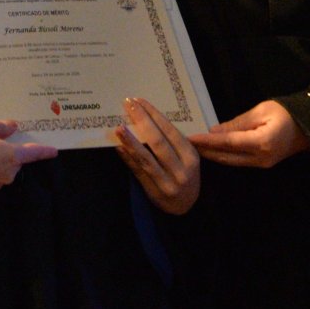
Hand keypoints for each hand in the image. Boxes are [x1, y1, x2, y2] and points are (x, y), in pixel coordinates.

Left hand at [109, 96, 199, 214]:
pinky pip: (139, 172)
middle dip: (142, 121)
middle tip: (128, 105)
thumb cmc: (185, 175)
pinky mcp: (155, 192)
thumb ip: (173, 143)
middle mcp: (181, 169)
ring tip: (118, 127)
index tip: (140, 102)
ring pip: (146, 158)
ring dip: (131, 141)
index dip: (154, 115)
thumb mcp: (187, 159)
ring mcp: (168, 182)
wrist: (186, 207)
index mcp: (191, 156)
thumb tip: (147, 119)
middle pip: (158, 142)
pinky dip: (128, 158)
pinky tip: (119, 147)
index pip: (170, 131)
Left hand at [188, 99, 308, 168]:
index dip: (208, 141)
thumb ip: (237, 123)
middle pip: (227, 157)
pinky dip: (225, 157)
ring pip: (232, 162)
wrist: (308, 127)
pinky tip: (213, 152)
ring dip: (213, 156)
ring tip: (196, 149)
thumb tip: (214, 131)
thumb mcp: (261, 111)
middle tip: (186, 145)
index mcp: (261, 142)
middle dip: (206, 151)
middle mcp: (260, 158)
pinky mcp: (263, 165)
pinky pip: (239, 162)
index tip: (191, 138)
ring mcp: (262, 164)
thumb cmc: (286, 113)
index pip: (227, 143)